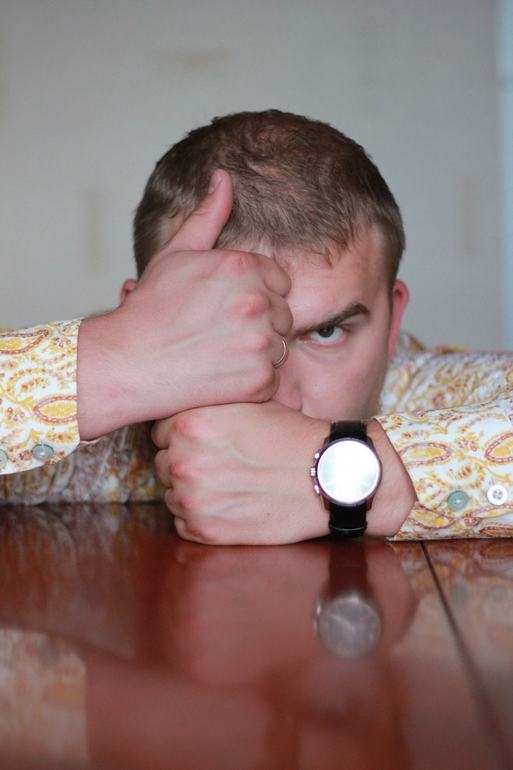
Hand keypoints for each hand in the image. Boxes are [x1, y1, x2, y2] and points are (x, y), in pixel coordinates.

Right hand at [77, 170, 291, 438]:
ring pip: (280, 347)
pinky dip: (252, 382)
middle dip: (260, 323)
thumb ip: (207, 216)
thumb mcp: (176, 255)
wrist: (127, 363)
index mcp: (241, 265)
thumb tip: (223, 178)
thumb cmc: (149, 310)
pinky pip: (273, 379)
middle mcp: (256, 300)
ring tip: (219, 353)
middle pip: (284, 314)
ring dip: (257, 353)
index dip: (255, 295)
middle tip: (220, 334)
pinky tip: (222, 375)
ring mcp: (259, 342)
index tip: (226, 309)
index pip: (279, 281)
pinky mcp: (258, 380)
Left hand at [152, 403, 415, 544]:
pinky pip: (183, 522)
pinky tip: (228, 504)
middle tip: (220, 462)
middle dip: (186, 461)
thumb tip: (181, 399)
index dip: (182, 433)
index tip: (203, 438)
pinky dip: (200, 516)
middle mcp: (183, 459)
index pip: (159, 428)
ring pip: (172, 493)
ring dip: (191, 490)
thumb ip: (207, 402)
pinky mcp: (204, 530)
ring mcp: (192, 498)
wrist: (326, 476)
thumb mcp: (247, 400)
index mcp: (189, 422)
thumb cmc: (290, 435)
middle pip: (164, 461)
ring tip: (228, 484)